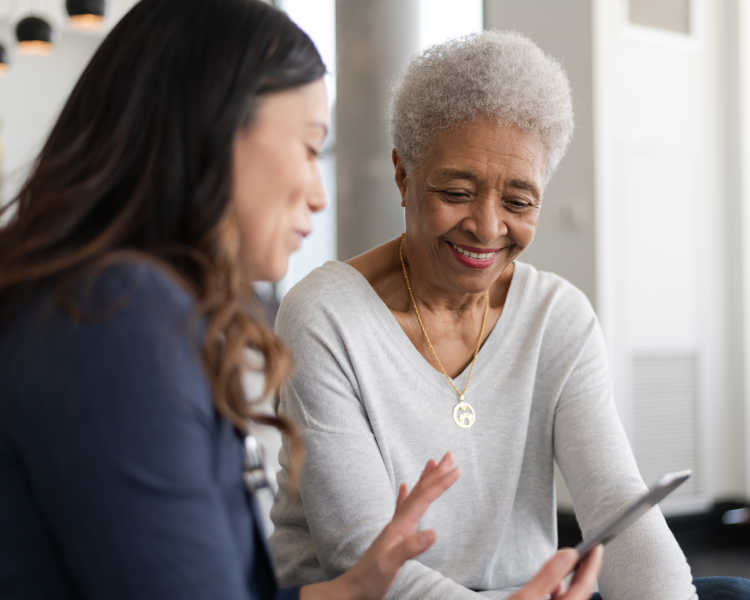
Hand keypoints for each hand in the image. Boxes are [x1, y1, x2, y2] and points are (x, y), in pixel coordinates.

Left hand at [300, 452, 460, 599]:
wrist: (352, 590)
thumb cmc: (370, 580)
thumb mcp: (390, 565)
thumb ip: (410, 548)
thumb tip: (434, 532)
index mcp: (399, 527)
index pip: (423, 499)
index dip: (440, 483)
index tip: (457, 469)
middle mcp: (397, 523)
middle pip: (419, 491)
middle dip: (436, 474)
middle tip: (449, 456)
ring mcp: (394, 528)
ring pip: (413, 496)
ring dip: (425, 479)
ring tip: (432, 463)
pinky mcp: (393, 536)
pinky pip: (402, 508)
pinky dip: (406, 495)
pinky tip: (405, 487)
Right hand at [508, 545, 603, 599]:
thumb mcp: (528, 595)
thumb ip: (549, 574)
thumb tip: (568, 555)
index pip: (584, 586)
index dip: (592, 565)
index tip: (597, 547)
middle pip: (581, 593)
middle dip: (586, 571)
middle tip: (591, 550)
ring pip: (572, 598)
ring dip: (574, 580)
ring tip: (574, 562)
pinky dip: (561, 589)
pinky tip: (556, 583)